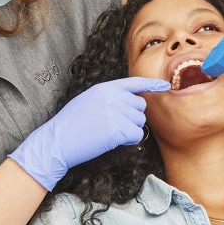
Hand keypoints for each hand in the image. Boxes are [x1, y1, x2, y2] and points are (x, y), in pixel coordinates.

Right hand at [8, 77, 169, 189]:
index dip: (152, 85)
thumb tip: (130, 102)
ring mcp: (116, 112)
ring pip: (140, 121)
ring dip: (130, 130)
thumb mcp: (88, 100)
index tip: (165, 87)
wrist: (58, 140)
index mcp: (105, 88)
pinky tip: (114, 141)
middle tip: (115, 126)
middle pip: (140, 106)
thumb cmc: (70, 124)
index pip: (134, 83)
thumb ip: (109, 97)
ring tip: (110, 133)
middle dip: (133, 117)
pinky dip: (129, 140)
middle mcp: (113, 97)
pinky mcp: (118, 129)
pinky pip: (136, 135)